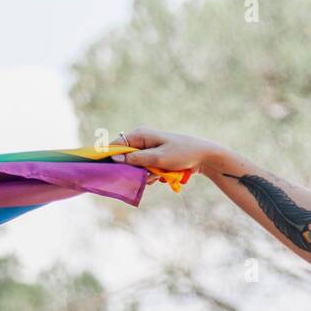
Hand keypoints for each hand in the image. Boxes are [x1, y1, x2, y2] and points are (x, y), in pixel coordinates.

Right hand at [107, 128, 221, 185]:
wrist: (203, 156)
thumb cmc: (182, 153)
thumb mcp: (157, 158)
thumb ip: (135, 159)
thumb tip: (114, 159)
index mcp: (140, 134)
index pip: (115, 146)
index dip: (109, 158)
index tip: (107, 171)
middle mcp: (141, 140)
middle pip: (125, 159)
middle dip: (134, 170)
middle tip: (148, 174)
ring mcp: (148, 150)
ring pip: (136, 168)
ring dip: (146, 175)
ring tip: (160, 174)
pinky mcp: (154, 158)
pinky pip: (145, 170)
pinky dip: (152, 175)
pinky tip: (163, 175)